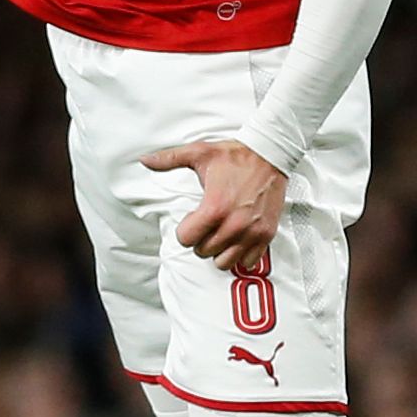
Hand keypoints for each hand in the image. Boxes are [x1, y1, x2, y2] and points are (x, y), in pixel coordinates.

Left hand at [143, 139, 285, 272]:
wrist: (271, 153)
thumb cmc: (236, 154)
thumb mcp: (199, 153)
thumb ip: (169, 159)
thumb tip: (145, 160)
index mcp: (214, 207)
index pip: (186, 239)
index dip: (185, 231)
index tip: (192, 220)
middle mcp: (233, 224)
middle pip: (203, 252)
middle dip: (201, 240)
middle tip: (207, 225)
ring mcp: (251, 232)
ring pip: (224, 263)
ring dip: (219, 251)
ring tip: (221, 235)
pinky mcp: (266, 235)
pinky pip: (248, 262)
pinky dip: (241, 255)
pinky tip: (237, 240)